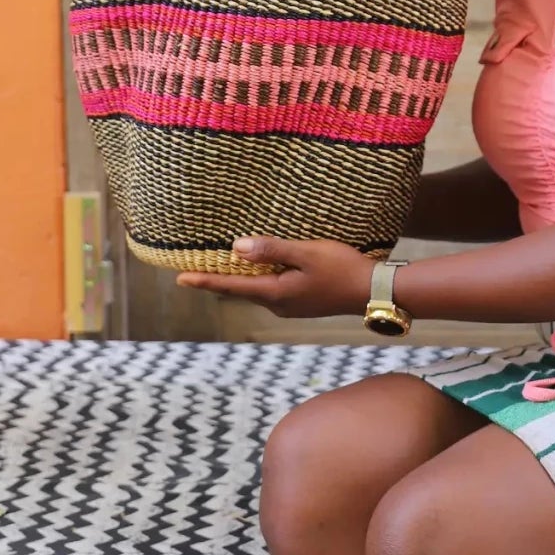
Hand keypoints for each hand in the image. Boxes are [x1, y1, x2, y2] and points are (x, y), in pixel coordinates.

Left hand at [176, 237, 375, 317]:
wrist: (373, 291)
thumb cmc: (342, 268)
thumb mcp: (306, 253)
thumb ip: (272, 250)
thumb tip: (236, 248)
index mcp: (276, 293)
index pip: (232, 287)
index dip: (205, 281)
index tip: (180, 279)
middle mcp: (279, 304)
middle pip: (242, 290)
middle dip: (219, 281)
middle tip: (195, 271)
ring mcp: (291, 306)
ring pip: (258, 290)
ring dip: (241, 279)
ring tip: (223, 267)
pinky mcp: (303, 302)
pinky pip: (272, 290)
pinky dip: (260, 279)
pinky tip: (261, 268)